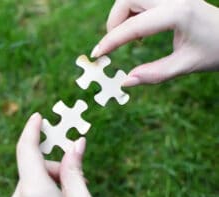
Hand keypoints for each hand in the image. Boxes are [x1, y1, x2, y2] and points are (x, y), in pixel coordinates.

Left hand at [11, 113, 92, 196]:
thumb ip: (74, 171)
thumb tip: (78, 143)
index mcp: (34, 190)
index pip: (27, 150)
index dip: (32, 130)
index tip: (37, 117)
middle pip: (34, 168)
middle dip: (56, 168)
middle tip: (81, 179)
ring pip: (31, 181)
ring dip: (50, 180)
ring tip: (73, 193)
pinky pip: (28, 192)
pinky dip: (43, 190)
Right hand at [91, 0, 218, 86]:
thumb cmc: (215, 51)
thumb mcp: (186, 65)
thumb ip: (154, 74)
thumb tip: (126, 81)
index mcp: (178, 13)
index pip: (134, 25)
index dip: (111, 40)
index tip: (97, 54)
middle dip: (114, 20)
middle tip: (114, 44)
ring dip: (122, 16)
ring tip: (129, 39)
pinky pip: (141, 0)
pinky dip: (132, 13)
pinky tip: (141, 31)